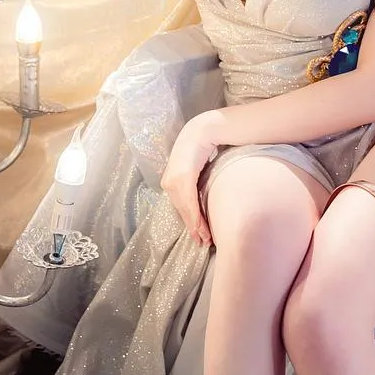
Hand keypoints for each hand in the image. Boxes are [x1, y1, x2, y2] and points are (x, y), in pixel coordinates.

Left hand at [160, 113, 221, 246]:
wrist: (202, 131)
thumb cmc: (202, 148)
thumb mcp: (196, 168)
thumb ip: (195, 182)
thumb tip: (202, 194)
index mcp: (171, 181)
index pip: (181, 206)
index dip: (189, 222)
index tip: (198, 236)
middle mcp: (169, 182)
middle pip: (182, 211)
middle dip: (193, 229)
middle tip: (203, 243)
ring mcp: (174, 181)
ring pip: (186, 210)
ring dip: (196, 227)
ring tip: (205, 239)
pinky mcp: (182, 179)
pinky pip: (189, 203)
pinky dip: (195, 216)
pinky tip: (200, 227)